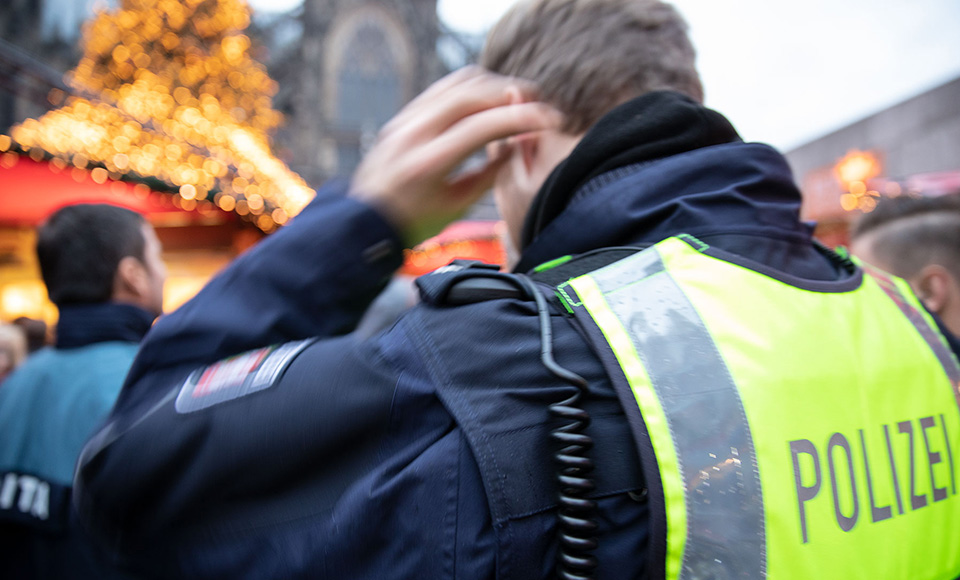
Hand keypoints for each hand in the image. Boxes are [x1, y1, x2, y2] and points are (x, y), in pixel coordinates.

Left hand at [350, 67, 562, 245]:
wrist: (364, 222)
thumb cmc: (413, 222)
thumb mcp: (457, 206)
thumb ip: (490, 174)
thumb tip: (518, 145)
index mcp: (427, 162)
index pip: (483, 126)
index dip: (522, 118)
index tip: (549, 119)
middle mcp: (413, 133)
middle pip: (473, 94)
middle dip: (512, 93)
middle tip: (538, 103)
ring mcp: (405, 119)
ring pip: (458, 83)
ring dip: (493, 86)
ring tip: (516, 99)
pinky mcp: (404, 115)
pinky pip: (443, 88)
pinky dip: (471, 88)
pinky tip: (487, 101)